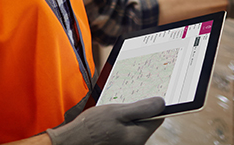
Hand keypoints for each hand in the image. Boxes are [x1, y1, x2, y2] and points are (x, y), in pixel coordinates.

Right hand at [46, 97, 164, 144]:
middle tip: (128, 97)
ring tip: (115, 108)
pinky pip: (126, 129)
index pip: (157, 117)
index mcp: (138, 136)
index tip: (148, 94)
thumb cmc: (91, 129)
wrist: (72, 142)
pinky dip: (121, 121)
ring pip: (135, 124)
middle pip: (146, 121)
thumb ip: (141, 108)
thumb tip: (161, 103)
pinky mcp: (118, 143)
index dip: (154, 104)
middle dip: (139, 108)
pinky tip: (111, 116)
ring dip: (128, 114)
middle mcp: (135, 143)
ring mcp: (126, 144)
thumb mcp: (117, 112)